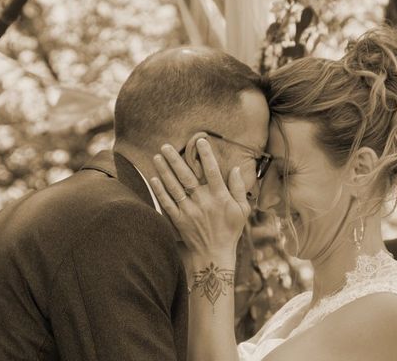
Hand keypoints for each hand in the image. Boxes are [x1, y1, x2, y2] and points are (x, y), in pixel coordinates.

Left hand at [151, 138, 250, 256]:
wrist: (214, 255)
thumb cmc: (230, 230)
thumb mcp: (242, 210)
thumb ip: (238, 189)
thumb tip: (235, 168)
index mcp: (220, 197)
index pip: (212, 172)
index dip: (206, 156)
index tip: (200, 141)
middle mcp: (203, 202)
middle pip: (187, 177)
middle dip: (175, 160)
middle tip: (166, 145)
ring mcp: (189, 211)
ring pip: (174, 187)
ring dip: (164, 171)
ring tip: (157, 157)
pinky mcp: (179, 220)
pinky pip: (167, 203)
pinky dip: (160, 191)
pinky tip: (154, 178)